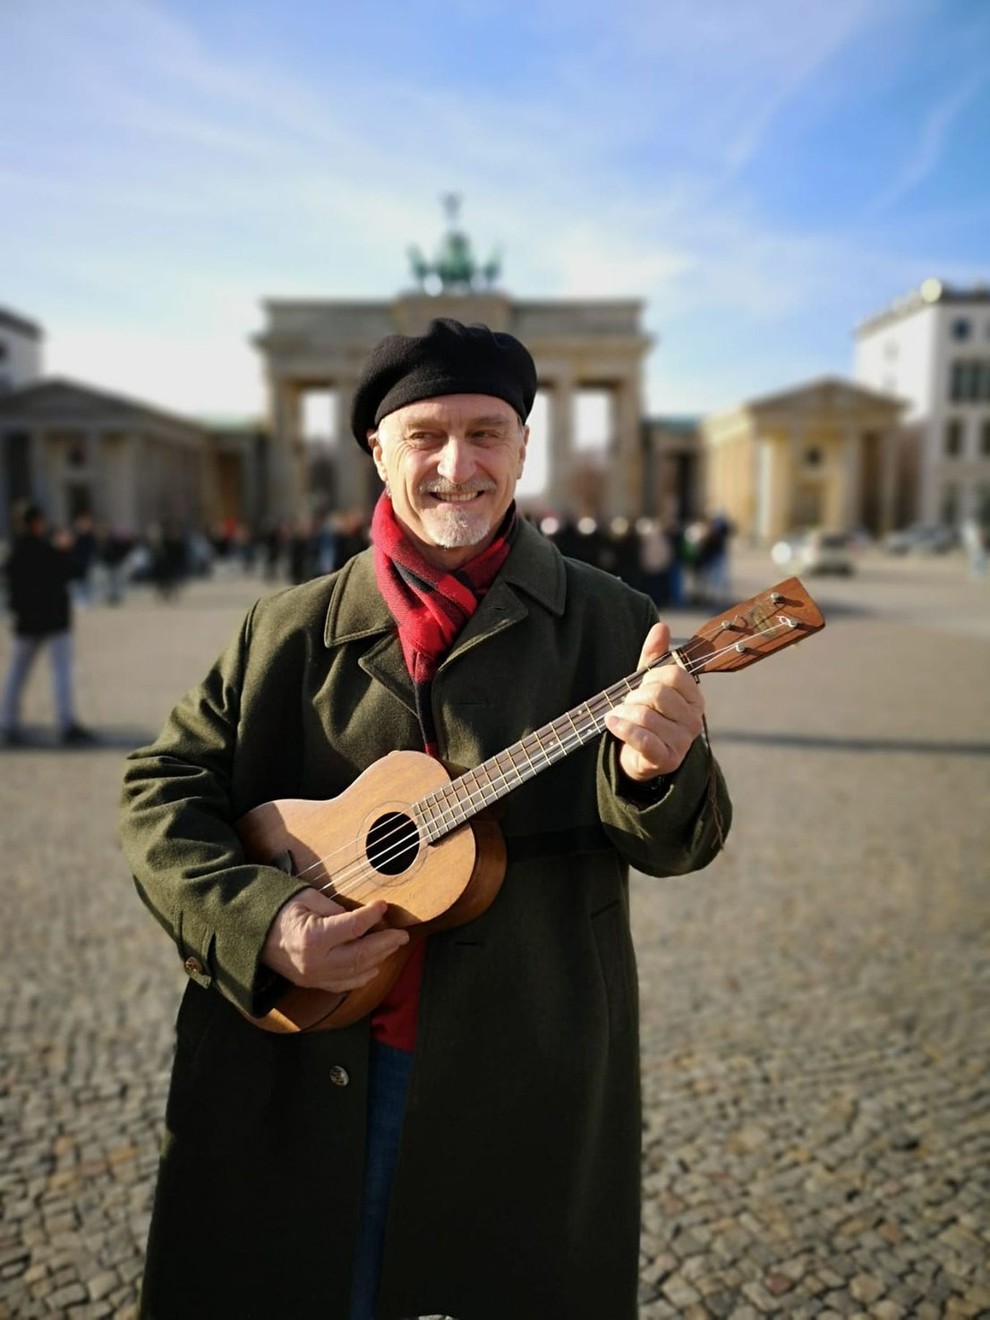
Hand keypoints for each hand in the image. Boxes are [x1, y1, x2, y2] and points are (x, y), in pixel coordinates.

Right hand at [262, 890, 408, 992]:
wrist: (249, 934)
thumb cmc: (278, 910)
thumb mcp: (307, 898)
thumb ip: (336, 910)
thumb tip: (361, 919)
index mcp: (313, 938)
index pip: (354, 927)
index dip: (373, 915)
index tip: (384, 905)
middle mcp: (315, 962)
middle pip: (361, 955)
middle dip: (386, 944)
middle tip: (402, 934)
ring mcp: (314, 976)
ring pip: (355, 972)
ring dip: (378, 959)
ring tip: (393, 946)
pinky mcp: (312, 983)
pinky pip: (343, 984)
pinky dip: (362, 976)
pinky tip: (375, 966)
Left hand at [603, 621, 704, 783]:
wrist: (639, 757)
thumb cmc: (646, 715)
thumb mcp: (648, 683)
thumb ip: (654, 656)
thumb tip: (662, 626)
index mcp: (694, 697)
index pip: (674, 674)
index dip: (650, 676)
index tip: (641, 685)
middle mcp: (694, 719)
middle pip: (657, 694)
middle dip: (634, 696)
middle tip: (627, 704)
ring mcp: (682, 741)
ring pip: (646, 716)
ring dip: (625, 714)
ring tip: (619, 716)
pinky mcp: (667, 759)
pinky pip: (643, 739)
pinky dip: (623, 729)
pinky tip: (612, 723)